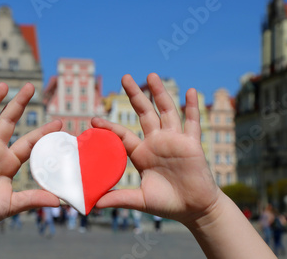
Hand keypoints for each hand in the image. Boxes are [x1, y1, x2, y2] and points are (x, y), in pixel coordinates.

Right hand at [0, 83, 60, 232]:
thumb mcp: (13, 204)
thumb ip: (33, 198)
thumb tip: (58, 201)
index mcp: (9, 161)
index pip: (29, 142)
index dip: (43, 132)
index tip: (59, 122)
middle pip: (8, 120)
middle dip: (18, 103)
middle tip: (30, 87)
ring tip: (3, 85)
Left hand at [93, 73, 219, 224]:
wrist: (194, 209)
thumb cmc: (167, 204)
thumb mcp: (139, 200)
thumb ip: (118, 199)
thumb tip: (92, 204)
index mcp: (141, 154)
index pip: (122, 135)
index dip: (109, 127)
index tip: (93, 119)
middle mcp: (156, 142)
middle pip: (144, 113)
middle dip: (135, 95)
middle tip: (124, 77)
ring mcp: (174, 141)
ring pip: (166, 111)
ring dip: (159, 93)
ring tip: (150, 76)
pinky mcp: (192, 144)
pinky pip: (192, 122)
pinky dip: (192, 107)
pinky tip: (190, 91)